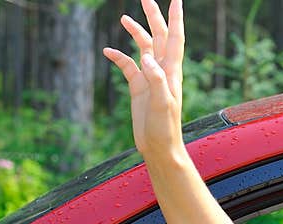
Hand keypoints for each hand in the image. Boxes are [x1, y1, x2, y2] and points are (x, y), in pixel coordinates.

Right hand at [102, 0, 184, 158]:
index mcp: (172, 72)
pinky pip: (127, 67)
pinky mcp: (139, 88)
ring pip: (144, 48)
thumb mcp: (162, 104)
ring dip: (136, 32)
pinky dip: (118, 57)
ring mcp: (149, 78)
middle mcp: (162, 71)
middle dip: (153, 17)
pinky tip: (107, 51)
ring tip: (123, 17)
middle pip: (159, 36)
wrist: (159, 148)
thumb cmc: (165, 129)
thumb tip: (146, 56)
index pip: (175, 38)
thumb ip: (156, 80)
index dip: (175, 18)